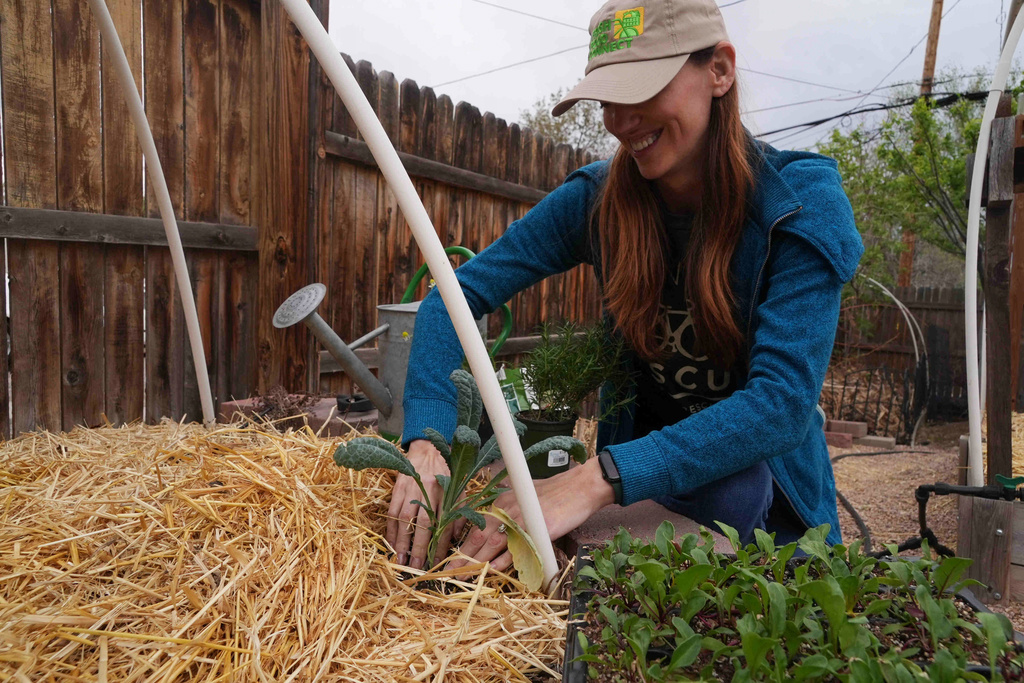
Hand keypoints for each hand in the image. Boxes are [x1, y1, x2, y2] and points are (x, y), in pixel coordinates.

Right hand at [386, 439, 450, 568]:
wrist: (428, 449)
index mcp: (446, 492)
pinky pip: (392, 512)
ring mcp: (411, 490)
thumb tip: (455, 539)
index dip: (439, 545)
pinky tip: (391, 543)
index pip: (443, 524)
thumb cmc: (446, 472)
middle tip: (416, 566)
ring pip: (405, 519)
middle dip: (419, 547)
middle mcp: (428, 491)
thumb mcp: (459, 489)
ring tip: (401, 559)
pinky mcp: (398, 488)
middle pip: (422, 524)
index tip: (436, 561)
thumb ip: (460, 512)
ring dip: (402, 542)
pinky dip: (391, 529)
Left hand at [448, 456, 615, 574]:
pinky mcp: (535, 530)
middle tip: (449, 572)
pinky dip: (503, 561)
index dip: (461, 541)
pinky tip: (492, 571)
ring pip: (492, 543)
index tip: (451, 556)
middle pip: (478, 535)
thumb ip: (508, 509)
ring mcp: (520, 519)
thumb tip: (496, 525)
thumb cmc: (553, 492)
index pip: (475, 523)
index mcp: (501, 501)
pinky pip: (515, 548)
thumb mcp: (523, 495)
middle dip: (462, 556)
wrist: (578, 487)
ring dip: (475, 562)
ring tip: (462, 576)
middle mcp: (506, 509)